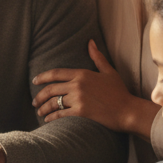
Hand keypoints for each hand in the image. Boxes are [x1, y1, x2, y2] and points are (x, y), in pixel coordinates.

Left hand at [32, 40, 158, 137]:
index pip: (56, 73)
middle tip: (34, 102)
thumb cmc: (119, 92)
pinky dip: (51, 117)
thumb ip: (97, 57)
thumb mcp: (108, 71)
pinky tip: (48, 120)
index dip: (42, 77)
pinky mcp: (80, 112)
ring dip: (43, 108)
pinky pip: (60, 114)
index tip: (34, 81)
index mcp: (82, 74)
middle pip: (51, 89)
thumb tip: (90, 42)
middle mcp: (77, 85)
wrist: (128, 111)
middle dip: (39, 96)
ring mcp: (78, 99)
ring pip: (53, 102)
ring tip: (40, 112)